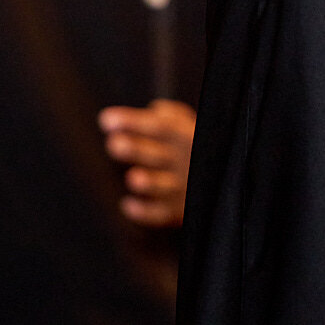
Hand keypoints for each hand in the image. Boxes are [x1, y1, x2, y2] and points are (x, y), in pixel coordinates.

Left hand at [100, 99, 195, 226]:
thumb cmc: (193, 148)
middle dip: (136, 149)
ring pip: (164, 186)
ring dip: (150, 182)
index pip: (159, 127)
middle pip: (158, 155)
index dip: (133, 122)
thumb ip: (170, 116)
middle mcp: (184, 162)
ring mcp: (182, 188)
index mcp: (185, 137)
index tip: (106, 120)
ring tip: (132, 178)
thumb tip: (153, 110)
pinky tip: (127, 206)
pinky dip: (145, 212)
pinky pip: (161, 214)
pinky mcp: (178, 211)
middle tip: (113, 143)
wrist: (219, 181)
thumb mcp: (188, 125)